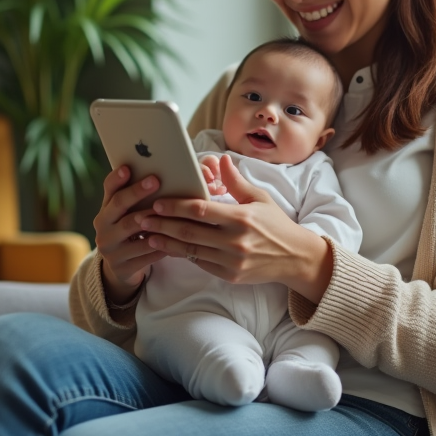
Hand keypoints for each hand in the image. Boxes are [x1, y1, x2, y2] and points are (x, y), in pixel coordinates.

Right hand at [92, 165, 166, 303]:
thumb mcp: (128, 216)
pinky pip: (144, 254)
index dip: (116, 178)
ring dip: (151, 218)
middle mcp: (103, 228)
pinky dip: (160, 245)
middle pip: (119, 206)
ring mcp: (110, 249)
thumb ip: (137, 198)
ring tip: (167, 209)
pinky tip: (175, 238)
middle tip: (155, 180)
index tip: (127, 167)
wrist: (121, 268)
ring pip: (132, 230)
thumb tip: (162, 172)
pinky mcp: (122, 267)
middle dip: (137, 192)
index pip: (108, 190)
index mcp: (105, 211)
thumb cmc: (131, 233)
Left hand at [143, 155, 332, 300]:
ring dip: (166, 242)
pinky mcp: (229, 275)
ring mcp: (231, 261)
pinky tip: (168, 247)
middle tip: (141, 217)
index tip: (157, 202)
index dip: (175, 206)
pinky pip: (200, 263)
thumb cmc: (276, 224)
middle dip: (162, 224)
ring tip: (147, 234)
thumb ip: (235, 181)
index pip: (200, 211)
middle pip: (189, 232)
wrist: (294, 258)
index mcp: (241, 218)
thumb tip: (220, 159)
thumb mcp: (259, 198)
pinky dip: (182, 255)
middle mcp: (235, 241)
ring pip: (190, 250)